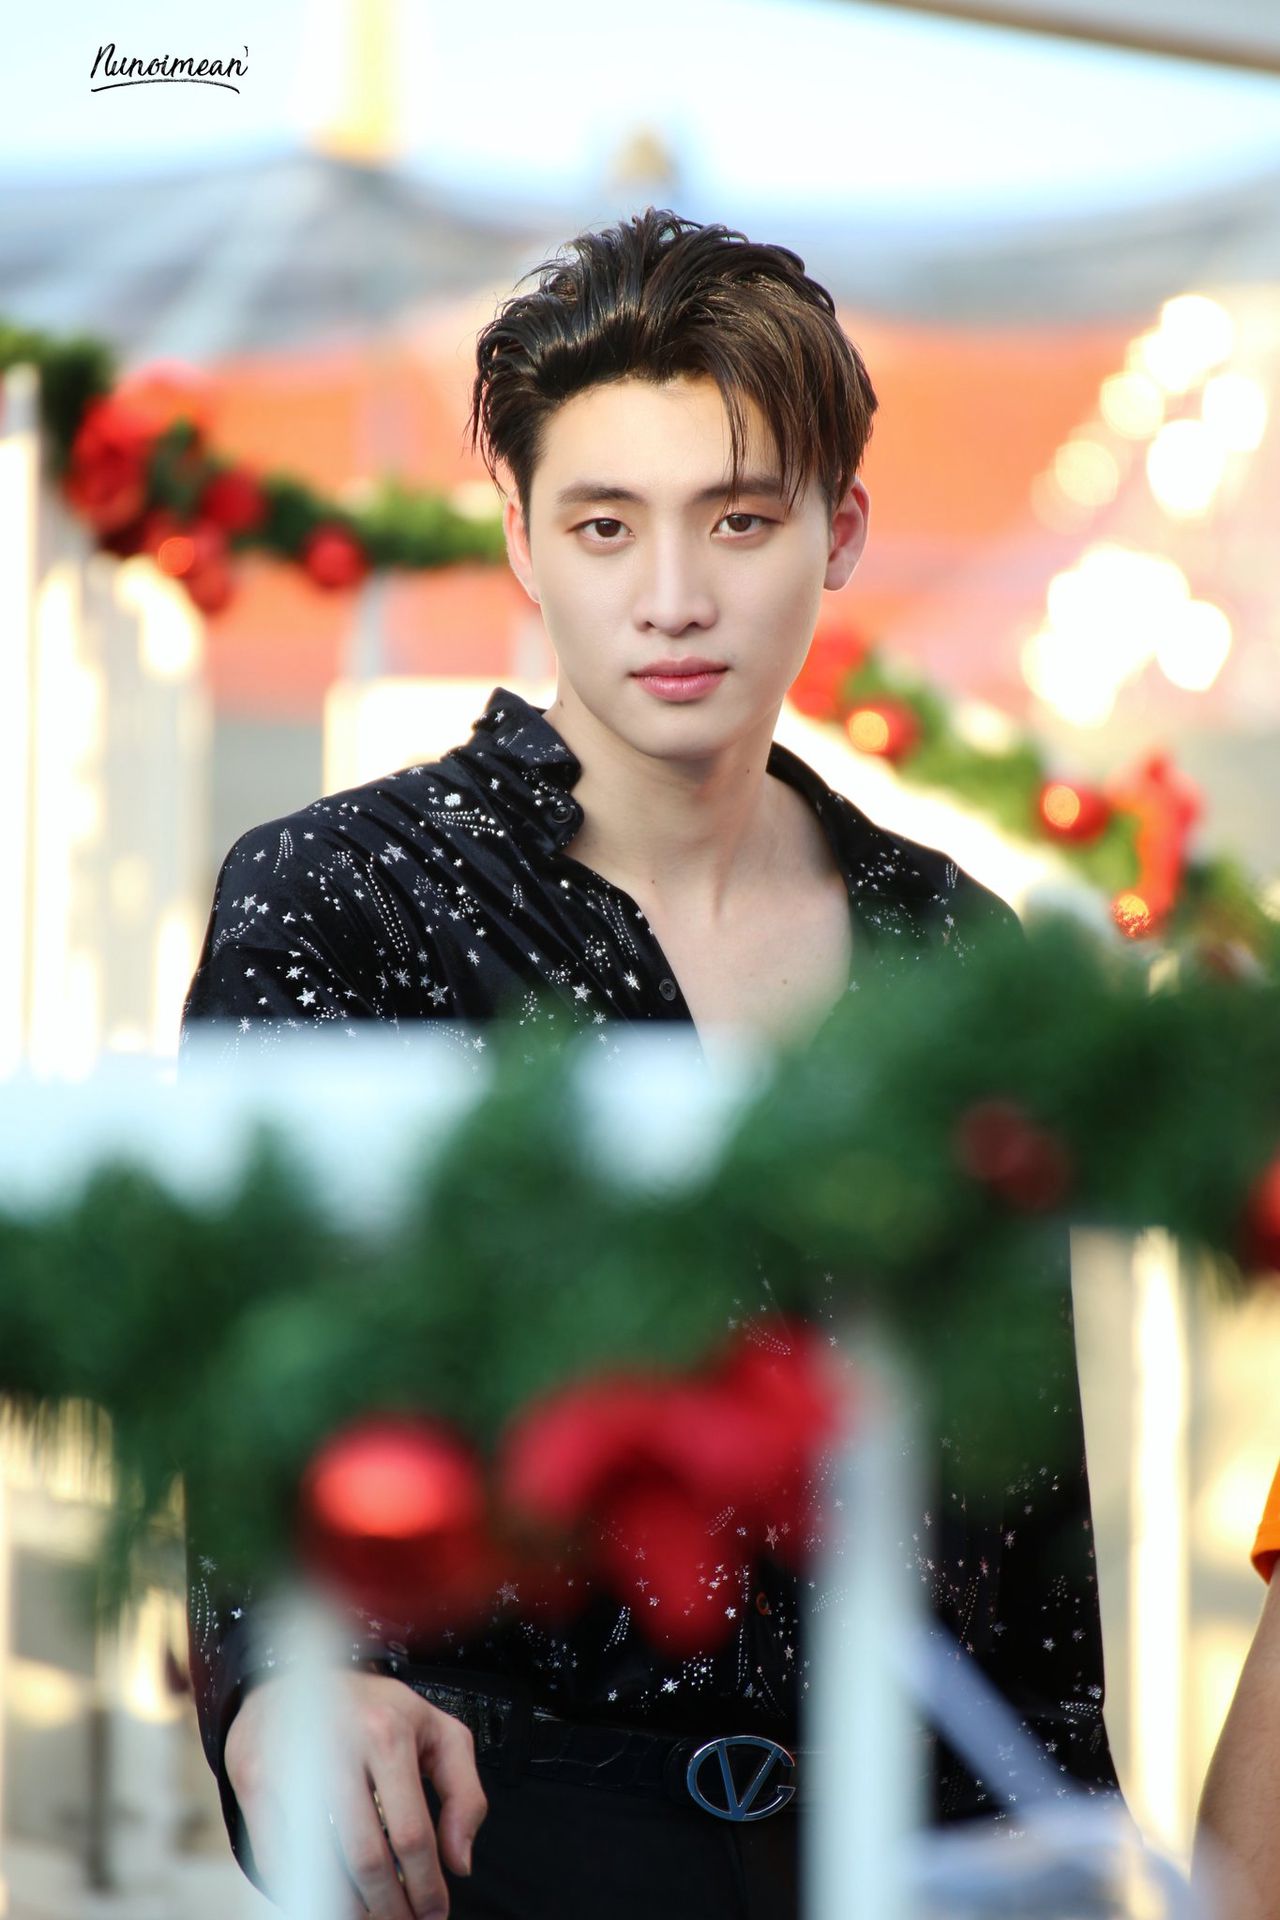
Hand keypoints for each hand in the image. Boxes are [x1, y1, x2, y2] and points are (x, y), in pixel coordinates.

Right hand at [225, 1668, 488, 1918]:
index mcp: (388, 1732)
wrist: (298, 1671)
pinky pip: (279, 1860)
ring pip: (320, 1865)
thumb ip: (466, 1793)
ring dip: (349, 1907)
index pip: (411, 1833)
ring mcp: (290, 1763)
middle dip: (390, 1907)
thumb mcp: (437, 1732)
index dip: (426, 1886)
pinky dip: (306, 1890)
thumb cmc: (374, 1710)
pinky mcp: (253, 1780)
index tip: (435, 1911)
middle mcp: (337, 1745)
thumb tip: (459, 1861)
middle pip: (365, 1858)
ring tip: (370, 1913)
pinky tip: (329, 1895)